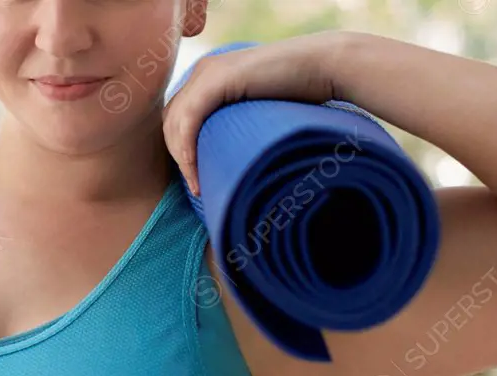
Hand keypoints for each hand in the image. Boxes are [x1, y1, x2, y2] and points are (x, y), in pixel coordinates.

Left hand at [163, 30, 355, 194]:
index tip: (196, 180)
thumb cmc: (300, 95)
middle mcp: (202, 71)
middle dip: (177, 158)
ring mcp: (208, 72)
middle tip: (195, 187)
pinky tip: (195, 169)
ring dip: (182, 158)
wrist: (324, 66)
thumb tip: (230, 162)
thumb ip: (236, 126)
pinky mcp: (218, 77)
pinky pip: (189, 118)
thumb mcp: (256, 113)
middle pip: (171, 122)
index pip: (177, 119)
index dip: (180, 151)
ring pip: (175, 122)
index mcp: (208, 78)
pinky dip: (187, 146)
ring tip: (197, 186)